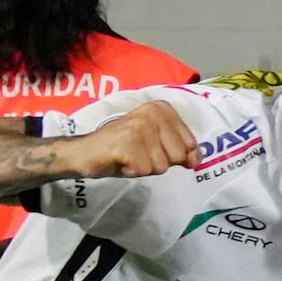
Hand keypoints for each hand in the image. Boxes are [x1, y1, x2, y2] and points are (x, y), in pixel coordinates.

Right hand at [51, 99, 200, 180]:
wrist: (85, 153)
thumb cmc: (123, 149)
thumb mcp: (156, 146)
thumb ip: (180, 149)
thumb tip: (196, 160)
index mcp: (161, 109)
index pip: (190, 143)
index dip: (174, 155)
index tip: (152, 149)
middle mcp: (152, 113)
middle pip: (178, 156)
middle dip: (159, 162)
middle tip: (138, 154)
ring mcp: (139, 127)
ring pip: (162, 166)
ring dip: (145, 168)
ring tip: (129, 157)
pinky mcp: (127, 143)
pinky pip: (145, 170)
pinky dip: (133, 172)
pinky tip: (121, 161)